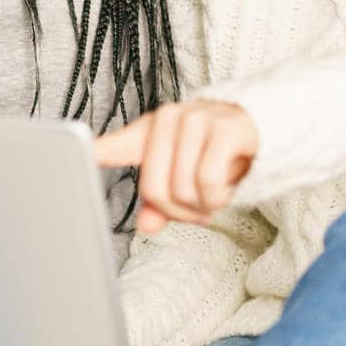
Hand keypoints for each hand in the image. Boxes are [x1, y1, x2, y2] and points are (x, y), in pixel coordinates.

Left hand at [94, 100, 258, 234]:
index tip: (80, 157)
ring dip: (203, 206)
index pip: (115, 145)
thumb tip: (146, 226)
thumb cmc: (217, 155)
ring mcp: (196, 119)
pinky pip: (208, 183)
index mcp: (150, 131)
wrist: (265, 130)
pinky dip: (219, 197)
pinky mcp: (223, 128)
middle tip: (198, 209)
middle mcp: (168, 120)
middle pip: (154, 190)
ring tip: (214, 194)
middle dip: (179, 211)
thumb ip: (162, 203)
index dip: (95, 153)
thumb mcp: (186, 180)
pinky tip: (226, 188)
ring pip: (182, 190)